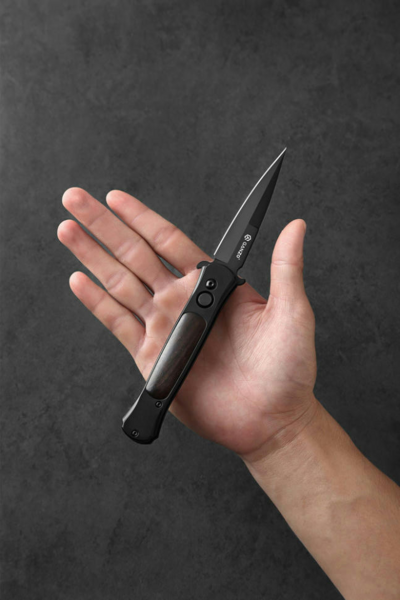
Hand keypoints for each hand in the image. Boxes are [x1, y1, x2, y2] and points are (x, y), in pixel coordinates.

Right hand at [58, 188, 317, 460]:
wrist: (271, 420)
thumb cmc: (288, 369)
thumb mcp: (293, 313)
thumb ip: (286, 268)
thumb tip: (296, 226)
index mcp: (212, 286)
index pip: (169, 241)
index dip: (141, 218)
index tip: (116, 197)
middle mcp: (182, 301)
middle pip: (134, 254)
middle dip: (104, 226)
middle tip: (75, 199)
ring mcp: (164, 327)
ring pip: (119, 284)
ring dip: (91, 257)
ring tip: (67, 230)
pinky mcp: (152, 358)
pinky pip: (118, 324)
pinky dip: (96, 303)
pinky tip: (79, 281)